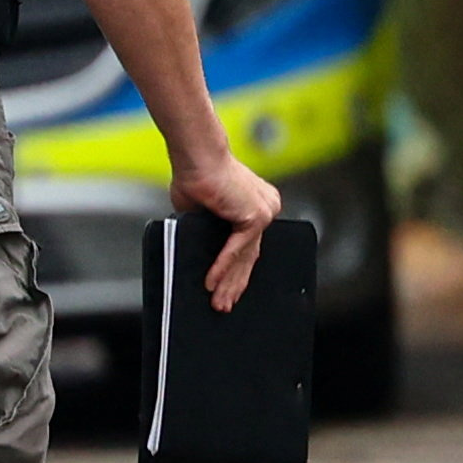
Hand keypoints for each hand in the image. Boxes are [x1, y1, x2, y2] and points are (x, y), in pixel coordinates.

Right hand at [177, 146, 286, 309]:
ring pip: (245, 256)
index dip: (239, 271)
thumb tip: (203, 254)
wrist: (196, 156)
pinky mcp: (256, 215)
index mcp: (258, 205)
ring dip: (229, 282)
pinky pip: (237, 249)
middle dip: (235, 283)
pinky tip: (212, 282)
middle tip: (224, 305)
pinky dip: (222, 266)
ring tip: (218, 302)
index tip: (230, 290)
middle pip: (250, 255)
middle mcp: (267, 208)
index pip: (250, 246)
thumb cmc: (195, 176)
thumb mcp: (204, 212)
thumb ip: (210, 231)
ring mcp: (265, 212)